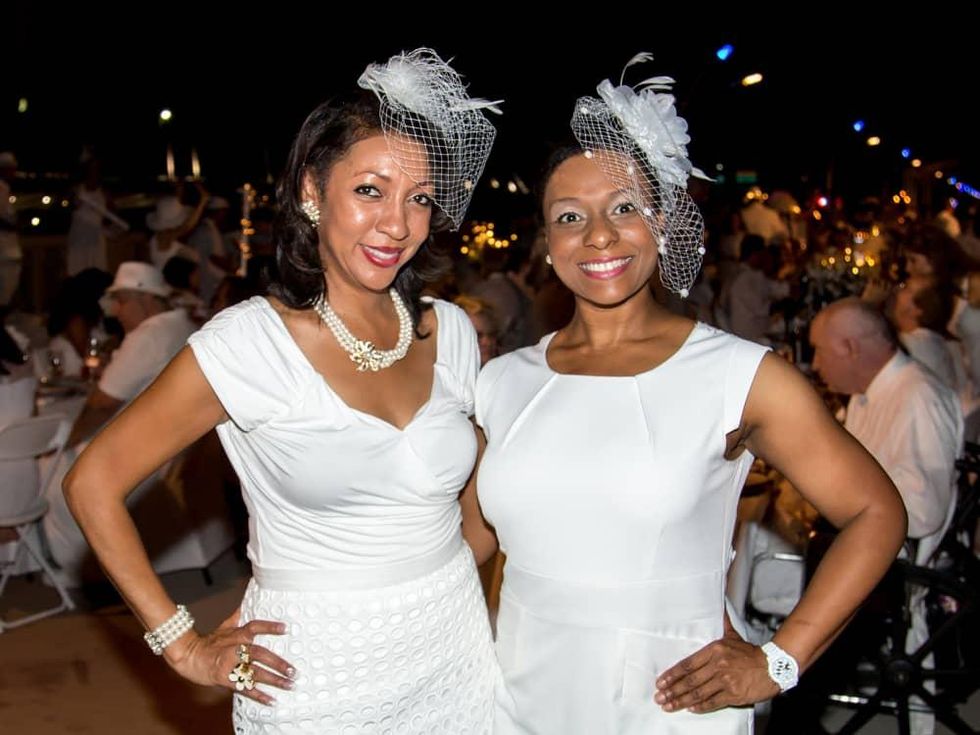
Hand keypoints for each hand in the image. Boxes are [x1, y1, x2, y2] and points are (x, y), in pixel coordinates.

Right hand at [164, 608, 294, 705]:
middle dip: (277, 662)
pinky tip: (272, 700)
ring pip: (254, 673)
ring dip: (273, 679)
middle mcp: (235, 649)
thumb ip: (240, 614)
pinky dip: (258, 695)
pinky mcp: (225, 679)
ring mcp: (230, 665)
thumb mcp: (225, 625)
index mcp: (237, 635)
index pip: (255, 627)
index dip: (270, 627)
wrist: (188, 657)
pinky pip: (244, 688)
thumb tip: (250, 588)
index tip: (286, 629)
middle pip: (258, 654)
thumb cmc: (210, 642)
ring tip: (289, 684)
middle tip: (293, 670)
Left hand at [654, 628, 779, 713]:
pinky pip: (713, 702)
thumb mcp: (732, 635)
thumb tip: (718, 603)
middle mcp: (718, 665)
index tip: (660, 682)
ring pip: (699, 693)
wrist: (773, 666)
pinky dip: (700, 706)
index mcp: (715, 650)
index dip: (672, 674)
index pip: (688, 664)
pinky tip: (690, 708)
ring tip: (668, 705)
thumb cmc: (750, 653)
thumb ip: (721, 623)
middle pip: (690, 680)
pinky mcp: (734, 694)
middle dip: (672, 690)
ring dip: (681, 701)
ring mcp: (726, 681)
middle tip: (659, 697)